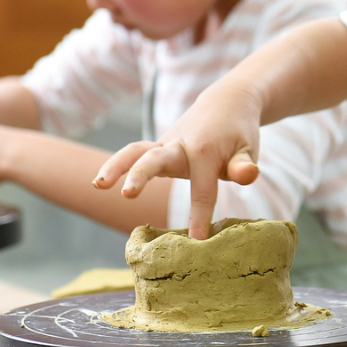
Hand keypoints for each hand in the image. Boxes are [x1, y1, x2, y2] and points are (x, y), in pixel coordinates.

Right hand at [93, 83, 263, 238]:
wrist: (226, 103)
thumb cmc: (239, 134)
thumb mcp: (249, 148)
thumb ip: (244, 166)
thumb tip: (249, 176)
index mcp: (206, 151)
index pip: (202, 189)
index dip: (200, 216)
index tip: (197, 243)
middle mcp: (180, 145)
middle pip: (156, 159)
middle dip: (141, 176)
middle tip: (126, 195)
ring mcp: (166, 144)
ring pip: (136, 151)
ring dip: (115, 165)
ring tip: (98, 185)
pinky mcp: (158, 146)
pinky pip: (134, 152)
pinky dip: (117, 164)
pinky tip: (99, 182)